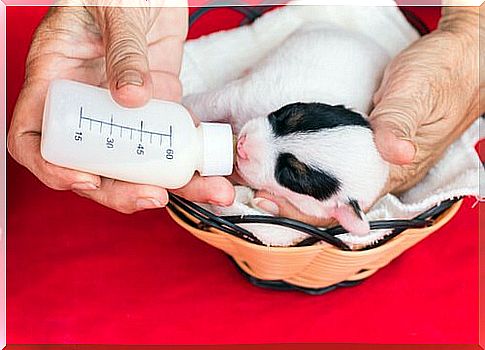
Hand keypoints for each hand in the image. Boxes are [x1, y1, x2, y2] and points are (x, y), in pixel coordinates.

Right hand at [8, 3, 234, 213]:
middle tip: (154, 196)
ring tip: (207, 190)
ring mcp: (125, 109)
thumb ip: (122, 51)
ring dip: (170, 183)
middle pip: (95, 165)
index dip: (54, 169)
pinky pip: (171, 140)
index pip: (36, 140)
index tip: (87, 180)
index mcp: (56, 81)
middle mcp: (89, 105)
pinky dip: (193, 159)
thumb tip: (131, 98)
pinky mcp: (159, 105)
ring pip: (138, 161)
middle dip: (123, 190)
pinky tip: (214, 168)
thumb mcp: (113, 11)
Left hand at [253, 6, 480, 224]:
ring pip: (329, 183)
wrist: (457, 61)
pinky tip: (285, 159)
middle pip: (331, 199)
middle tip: (255, 188)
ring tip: (260, 177)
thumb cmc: (441, 76)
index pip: (345, 204)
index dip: (306, 207)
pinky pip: (333, 163)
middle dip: (291, 198)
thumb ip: (400, 123)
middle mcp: (382, 172)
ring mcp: (373, 159)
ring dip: (295, 183)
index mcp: (395, 169)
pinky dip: (306, 164)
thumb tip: (393, 152)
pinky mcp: (366, 144)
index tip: (272, 200)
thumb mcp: (417, 94)